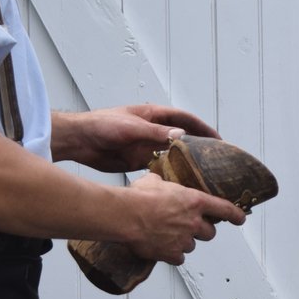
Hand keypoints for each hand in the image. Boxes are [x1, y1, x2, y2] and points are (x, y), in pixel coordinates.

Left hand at [54, 104, 220, 171]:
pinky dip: (172, 172)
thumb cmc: (101, 125)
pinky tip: (182, 182)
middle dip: (200, 146)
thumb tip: (182, 135)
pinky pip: (162, 166)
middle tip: (217, 160)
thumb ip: (156, 132)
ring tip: (205, 173)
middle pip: (184, 137)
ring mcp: (148, 145)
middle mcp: (154, 130)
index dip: (203, 128)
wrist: (80, 141)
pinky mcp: (140, 160)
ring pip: (174, 153)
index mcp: (154, 116)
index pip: (186, 119)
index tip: (218, 140)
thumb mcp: (132, 127)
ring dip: (188, 161)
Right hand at [124, 172, 245, 264]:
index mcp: (195, 202)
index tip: (241, 218)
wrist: (124, 215)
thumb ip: (164, 183)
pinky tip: (162, 248)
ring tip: (167, 234)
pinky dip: (172, 255)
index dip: (236, 215)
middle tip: (187, 226)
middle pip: (210, 232)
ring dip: (184, 242)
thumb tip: (158, 182)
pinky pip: (178, 258)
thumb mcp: (154, 181)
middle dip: (202, 230)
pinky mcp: (172, 254)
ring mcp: (184, 240)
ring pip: (192, 245)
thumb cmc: (137, 197)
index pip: (225, 209)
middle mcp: (194, 222)